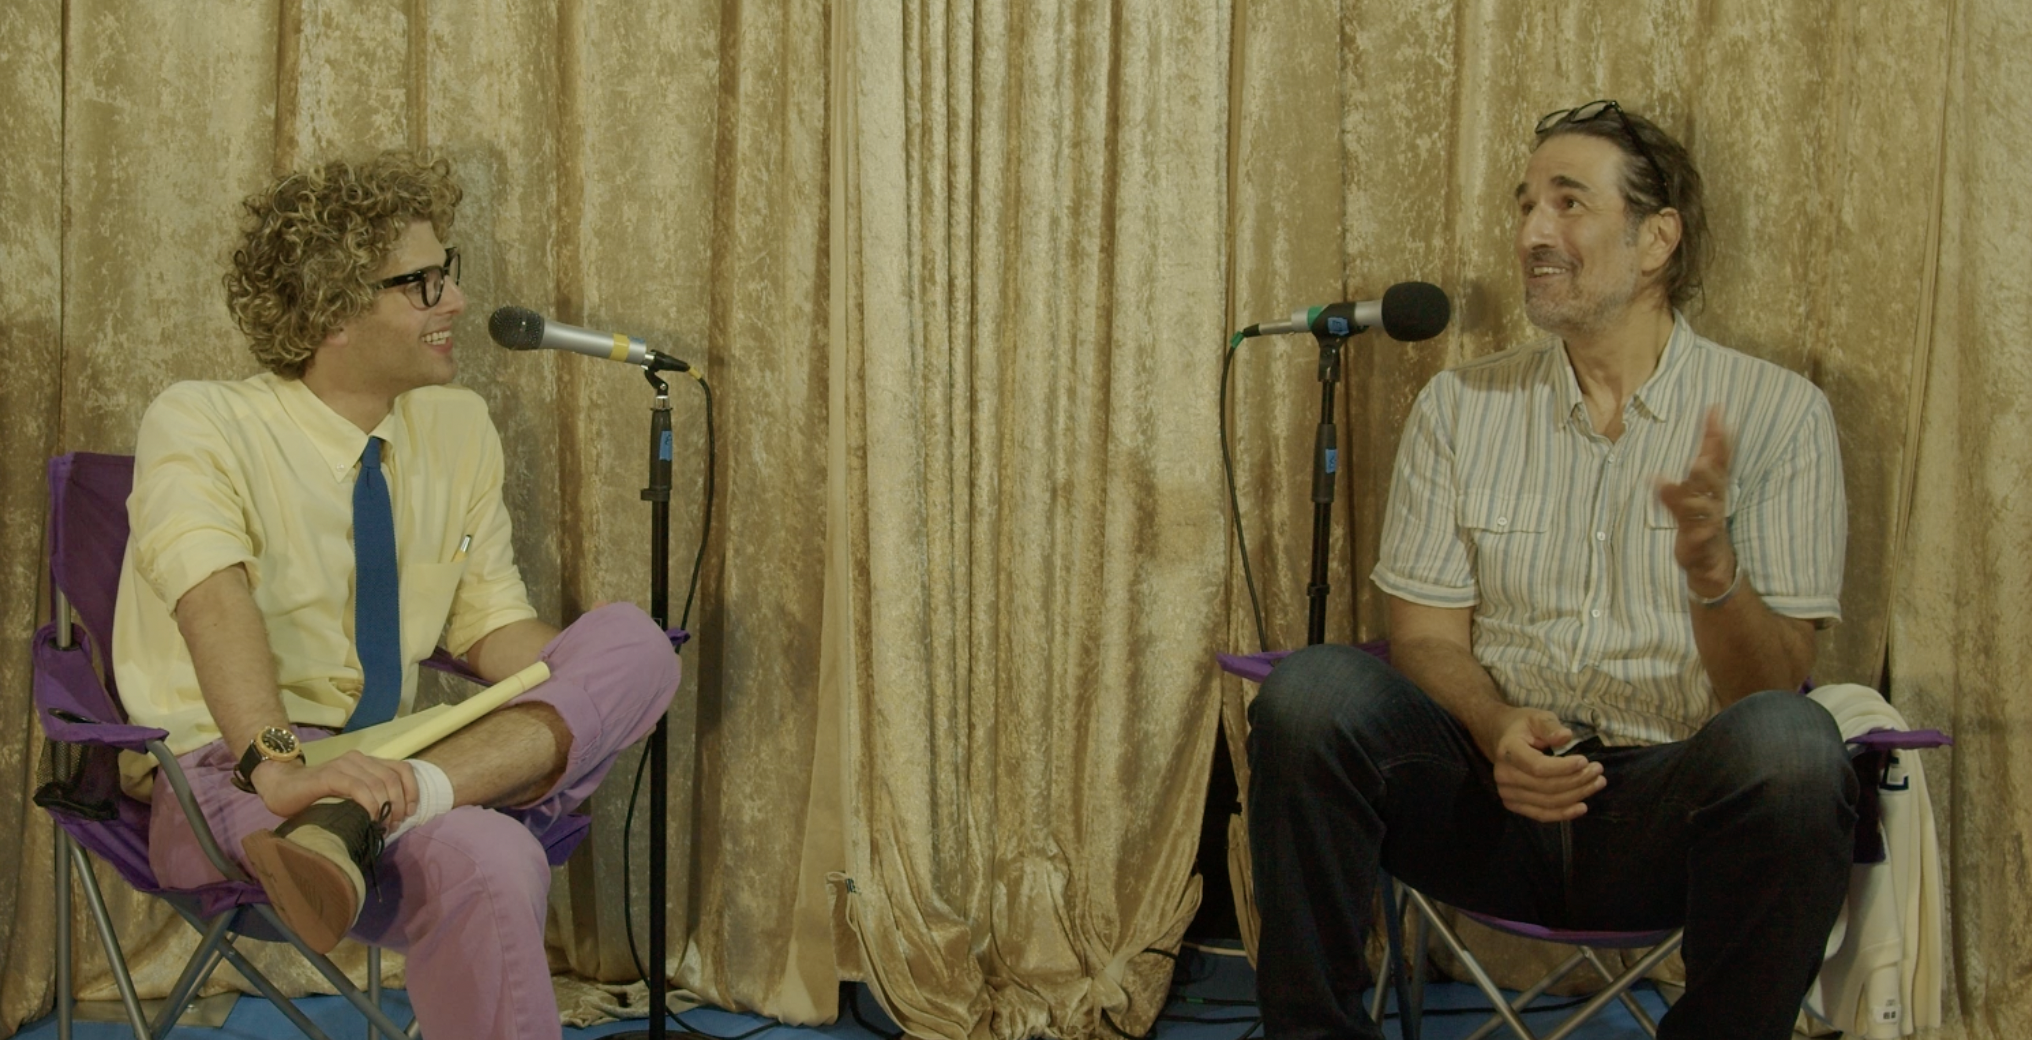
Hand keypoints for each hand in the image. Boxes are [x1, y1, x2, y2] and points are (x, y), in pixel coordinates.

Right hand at [253, 752, 416, 825]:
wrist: (280, 786)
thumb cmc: (315, 797)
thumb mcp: (350, 796)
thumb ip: (370, 798)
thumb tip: (394, 819)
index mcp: (367, 762)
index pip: (402, 769)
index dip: (412, 790)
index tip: (411, 812)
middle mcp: (359, 759)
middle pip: (393, 779)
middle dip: (399, 804)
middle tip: (393, 825)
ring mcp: (344, 765)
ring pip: (379, 784)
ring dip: (386, 808)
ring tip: (382, 826)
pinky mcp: (330, 775)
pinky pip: (359, 788)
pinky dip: (370, 805)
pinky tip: (369, 818)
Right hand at [1479, 707, 1604, 822]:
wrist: (1501, 739)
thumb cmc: (1523, 727)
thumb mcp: (1537, 717)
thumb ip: (1550, 726)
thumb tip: (1566, 736)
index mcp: (1508, 751)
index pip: (1538, 767)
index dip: (1564, 768)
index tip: (1585, 761)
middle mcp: (1504, 775)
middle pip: (1546, 787)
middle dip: (1577, 781)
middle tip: (1598, 771)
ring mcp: (1507, 793)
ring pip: (1548, 802)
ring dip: (1576, 795)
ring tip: (1597, 784)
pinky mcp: (1513, 805)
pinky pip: (1541, 814)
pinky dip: (1564, 814)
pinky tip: (1582, 807)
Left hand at [1656, 404, 1736, 597]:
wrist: (1714, 570)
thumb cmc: (1703, 528)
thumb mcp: (1698, 498)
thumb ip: (1697, 471)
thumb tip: (1686, 446)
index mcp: (1715, 491)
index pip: (1719, 458)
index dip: (1718, 434)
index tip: (1715, 408)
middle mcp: (1715, 504)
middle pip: (1715, 476)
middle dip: (1714, 453)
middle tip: (1713, 429)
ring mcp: (1709, 525)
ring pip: (1706, 503)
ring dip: (1703, 484)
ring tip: (1697, 465)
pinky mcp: (1699, 546)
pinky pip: (1693, 534)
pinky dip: (1687, 525)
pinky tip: (1670, 506)